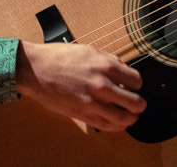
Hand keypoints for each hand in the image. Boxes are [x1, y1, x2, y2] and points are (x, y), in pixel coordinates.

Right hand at [15, 41, 145, 131]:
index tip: (133, 86)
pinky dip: (117, 126)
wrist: (36, 69)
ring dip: (131, 118)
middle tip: (138, 104)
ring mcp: (93, 102)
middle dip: (139, 104)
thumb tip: (123, 69)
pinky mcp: (83, 114)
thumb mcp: (89, 50)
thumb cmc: (59, 57)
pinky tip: (117, 122)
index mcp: (106, 66)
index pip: (136, 81)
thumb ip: (109, 60)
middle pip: (135, 102)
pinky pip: (107, 126)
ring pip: (124, 118)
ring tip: (130, 115)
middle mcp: (102, 85)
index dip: (137, 85)